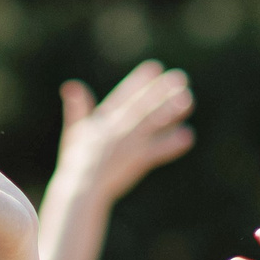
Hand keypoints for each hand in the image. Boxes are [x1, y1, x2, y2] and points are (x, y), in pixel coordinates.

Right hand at [50, 61, 193, 203]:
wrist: (79, 191)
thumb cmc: (76, 163)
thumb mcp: (74, 132)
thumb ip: (76, 108)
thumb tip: (71, 86)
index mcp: (103, 122)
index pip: (123, 96)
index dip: (139, 81)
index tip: (155, 67)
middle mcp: (116, 130)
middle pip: (142, 106)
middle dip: (160, 91)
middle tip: (180, 77)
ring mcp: (127, 146)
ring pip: (152, 124)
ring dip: (170, 112)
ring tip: (188, 100)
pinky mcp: (136, 163)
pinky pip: (157, 151)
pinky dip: (172, 145)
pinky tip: (187, 137)